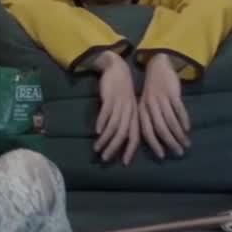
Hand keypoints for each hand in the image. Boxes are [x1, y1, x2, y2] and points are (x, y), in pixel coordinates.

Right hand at [93, 51, 140, 165]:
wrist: (117, 68)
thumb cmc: (122, 89)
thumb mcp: (127, 106)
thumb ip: (125, 120)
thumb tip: (119, 139)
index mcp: (135, 115)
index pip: (135, 136)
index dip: (130, 150)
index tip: (125, 163)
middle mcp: (129, 112)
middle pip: (123, 134)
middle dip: (114, 148)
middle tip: (105, 159)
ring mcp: (120, 105)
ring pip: (114, 126)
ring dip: (105, 139)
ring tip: (97, 148)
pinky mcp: (110, 98)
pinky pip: (106, 113)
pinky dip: (102, 123)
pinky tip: (97, 131)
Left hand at [138, 53, 190, 158]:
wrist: (157, 67)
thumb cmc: (152, 91)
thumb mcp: (146, 105)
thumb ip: (149, 121)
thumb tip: (157, 142)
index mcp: (142, 111)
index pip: (147, 132)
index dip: (154, 145)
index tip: (162, 157)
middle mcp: (150, 106)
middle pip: (160, 129)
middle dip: (170, 143)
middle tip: (179, 153)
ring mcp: (162, 99)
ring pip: (171, 121)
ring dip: (179, 135)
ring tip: (186, 144)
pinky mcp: (173, 93)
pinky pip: (179, 110)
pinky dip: (184, 121)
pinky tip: (188, 129)